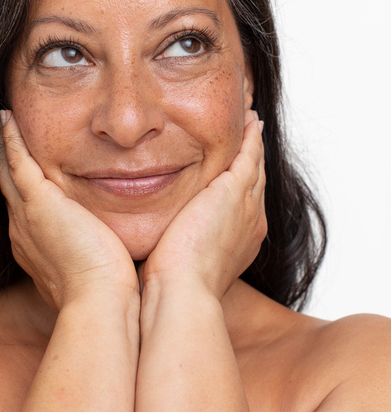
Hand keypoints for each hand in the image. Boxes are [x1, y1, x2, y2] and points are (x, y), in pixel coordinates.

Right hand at [0, 111, 138, 309]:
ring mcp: (26, 217)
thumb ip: (92, 253)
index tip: (28, 171)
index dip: (22, 188)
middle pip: (9, 188)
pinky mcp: (38, 203)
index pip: (23, 208)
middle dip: (8, 163)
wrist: (100, 300)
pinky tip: (9, 120)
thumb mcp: (91, 268)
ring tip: (6, 123)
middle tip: (9, 139)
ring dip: (7, 146)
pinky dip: (12, 140)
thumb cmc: (105, 290)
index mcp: (35, 246)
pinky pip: (17, 162)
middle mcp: (22, 231)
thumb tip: (111, 247)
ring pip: (8, 172)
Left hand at [140, 110, 266, 299]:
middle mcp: (251, 222)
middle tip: (250, 134)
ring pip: (255, 164)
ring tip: (250, 120)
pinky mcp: (235, 191)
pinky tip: (247, 119)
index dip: (240, 182)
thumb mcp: (178, 262)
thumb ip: (175, 244)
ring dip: (253, 141)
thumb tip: (155, 241)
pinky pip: (249, 154)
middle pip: (255, 181)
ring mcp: (247, 206)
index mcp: (240, 241)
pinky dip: (250, 136)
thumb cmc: (170, 287)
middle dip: (252, 158)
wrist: (180, 292)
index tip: (234, 169)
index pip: (243, 203)